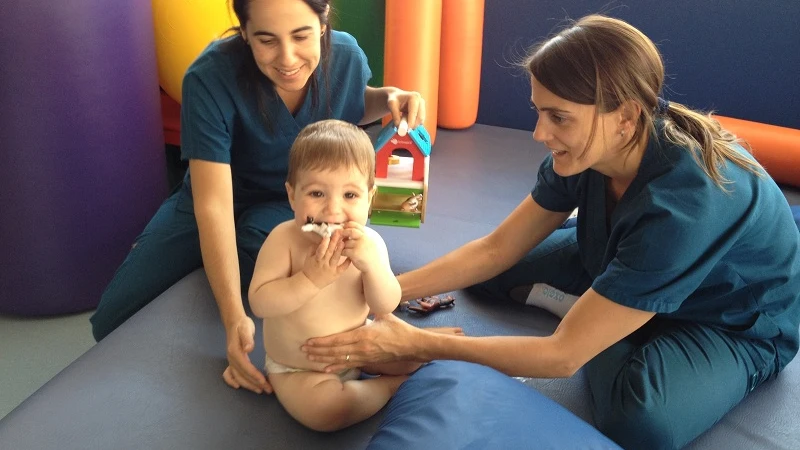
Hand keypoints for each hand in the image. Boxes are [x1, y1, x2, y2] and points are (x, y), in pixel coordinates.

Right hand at [222, 315, 271, 393]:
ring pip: (238, 377)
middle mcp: (231, 358)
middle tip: (268, 390)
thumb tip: (248, 349)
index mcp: (234, 351)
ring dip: (249, 385)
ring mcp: (231, 361)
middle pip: (242, 375)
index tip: (264, 381)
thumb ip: (247, 338)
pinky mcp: (232, 361)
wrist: (234, 322)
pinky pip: (229, 374)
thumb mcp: (246, 328)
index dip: (254, 375)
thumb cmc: (242, 325)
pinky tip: (238, 386)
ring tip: (261, 390)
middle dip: (255, 384)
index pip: (245, 367)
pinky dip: (232, 381)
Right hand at [302, 232, 350, 288]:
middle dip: (334, 242)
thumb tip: (320, 240)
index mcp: (317, 259)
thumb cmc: (309, 268)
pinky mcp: (336, 274)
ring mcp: (331, 269)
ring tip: (343, 242)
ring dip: (339, 250)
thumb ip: (313, 249)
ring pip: (336, 258)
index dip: (324, 243)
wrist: (310, 283)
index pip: (321, 249)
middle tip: (338, 233)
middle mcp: (324, 263)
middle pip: (329, 252)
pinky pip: (342, 268)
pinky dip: (347, 262)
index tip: (327, 235)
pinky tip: (350, 256)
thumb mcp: (308, 258)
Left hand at [302, 314, 425, 372]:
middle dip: (317, 350)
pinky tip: (325, 369)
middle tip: (302, 349)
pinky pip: (348, 365)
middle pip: (334, 351)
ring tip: (308, 358)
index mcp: (364, 335)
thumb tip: (364, 294)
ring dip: (322, 359)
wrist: (412, 346)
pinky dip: (336, 367)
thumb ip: (371, 307)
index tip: (309, 341)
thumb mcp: (384, 314)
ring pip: (338, 359)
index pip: (337, 340)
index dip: (321, 342)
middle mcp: (361, 348)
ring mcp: (364, 357)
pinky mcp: (367, 362)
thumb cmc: (399, 329)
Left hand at [340, 222, 380, 272]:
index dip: (348, 225)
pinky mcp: (355, 253)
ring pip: (346, 242)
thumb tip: (350, 229)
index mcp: (367, 235)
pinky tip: (344, 255)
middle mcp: (364, 238)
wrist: (375, 267)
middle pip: (350, 231)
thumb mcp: (369, 242)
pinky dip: (343, 252)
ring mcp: (359, 246)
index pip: (355, 225)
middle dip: (343, 233)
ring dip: (342, 246)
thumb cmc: (371, 255)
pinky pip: (344, 250)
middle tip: (339, 236)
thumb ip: (361, 236)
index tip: (343, 228)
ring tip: (343, 248)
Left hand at [387, 89, 425, 134]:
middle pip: (420, 117)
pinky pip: (420, 121)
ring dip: (414, 125)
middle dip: (413, 125)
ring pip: (421, 120)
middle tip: (406, 131)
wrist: (397, 96)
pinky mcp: (423, 111)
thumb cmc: (394, 99)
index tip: (407, 130)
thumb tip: (398, 126)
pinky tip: (408, 123)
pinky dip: (415, 124)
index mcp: (414, 97)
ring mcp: (423, 106)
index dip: (411, 121)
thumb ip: (395, 115)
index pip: (414, 112)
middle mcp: (420, 101)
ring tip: (405, 126)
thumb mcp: (392, 105)